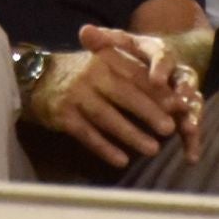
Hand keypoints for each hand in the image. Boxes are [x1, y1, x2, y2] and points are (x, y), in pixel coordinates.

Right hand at [27, 25, 189, 167]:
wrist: (38, 79)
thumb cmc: (84, 75)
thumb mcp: (106, 64)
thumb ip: (135, 76)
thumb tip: (172, 96)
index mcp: (106, 58)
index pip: (137, 75)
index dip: (159, 91)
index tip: (180, 106)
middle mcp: (91, 74)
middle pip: (124, 94)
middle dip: (149, 112)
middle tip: (171, 129)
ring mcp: (76, 95)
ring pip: (107, 117)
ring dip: (131, 134)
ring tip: (153, 149)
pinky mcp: (63, 115)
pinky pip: (87, 134)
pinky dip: (105, 148)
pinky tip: (122, 161)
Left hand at [81, 26, 204, 163]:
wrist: (144, 62)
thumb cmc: (128, 54)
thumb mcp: (116, 45)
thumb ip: (103, 41)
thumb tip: (84, 31)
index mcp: (158, 52)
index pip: (163, 55)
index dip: (161, 67)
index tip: (156, 80)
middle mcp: (175, 71)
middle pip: (185, 80)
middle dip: (183, 95)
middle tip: (179, 106)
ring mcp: (183, 92)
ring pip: (193, 103)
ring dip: (192, 117)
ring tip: (189, 130)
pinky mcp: (184, 112)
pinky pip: (191, 125)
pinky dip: (192, 140)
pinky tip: (191, 156)